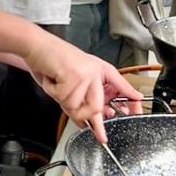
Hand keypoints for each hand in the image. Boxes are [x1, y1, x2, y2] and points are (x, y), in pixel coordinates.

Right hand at [22, 32, 142, 141]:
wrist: (39, 46)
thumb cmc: (55, 61)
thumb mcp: (77, 79)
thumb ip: (88, 97)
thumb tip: (99, 117)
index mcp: (99, 72)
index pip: (121, 86)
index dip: (131, 99)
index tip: (136, 111)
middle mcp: (95, 73)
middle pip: (95, 108)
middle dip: (87, 120)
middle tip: (90, 129)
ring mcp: (84, 75)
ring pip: (75, 107)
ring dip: (62, 101)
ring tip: (58, 87)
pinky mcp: (72, 76)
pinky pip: (62, 99)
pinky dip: (54, 93)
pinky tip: (53, 81)